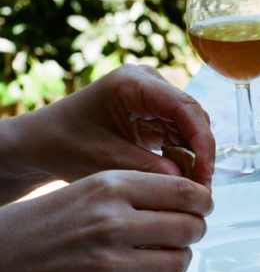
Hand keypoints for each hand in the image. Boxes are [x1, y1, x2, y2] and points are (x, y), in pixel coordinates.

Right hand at [0, 171, 212, 271]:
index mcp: (109, 187)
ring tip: (161, 256)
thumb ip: (134, 194)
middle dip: (194, 231)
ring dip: (178, 259)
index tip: (201, 208)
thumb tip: (191, 201)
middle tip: (184, 234)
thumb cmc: (37, 226)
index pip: (186, 192)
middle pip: (191, 227)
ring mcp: (110, 265)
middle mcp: (113, 223)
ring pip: (180, 261)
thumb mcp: (84, 192)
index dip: (202, 202)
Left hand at [28, 64, 214, 187]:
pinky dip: (184, 156)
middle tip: (201, 189)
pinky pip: (181, 134)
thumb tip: (188, 184)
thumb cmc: (64, 145)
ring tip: (191, 188)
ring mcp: (153, 97)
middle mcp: (148, 83)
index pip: (185, 108)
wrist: (42, 143)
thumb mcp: (105, 161)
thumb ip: (149, 169)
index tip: (205, 175)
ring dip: (194, 157)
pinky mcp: (154, 113)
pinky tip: (180, 178)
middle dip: (201, 153)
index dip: (202, 142)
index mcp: (133, 83)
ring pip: (192, 127)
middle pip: (193, 116)